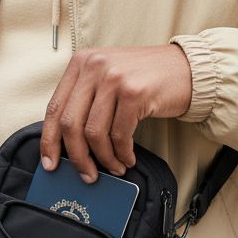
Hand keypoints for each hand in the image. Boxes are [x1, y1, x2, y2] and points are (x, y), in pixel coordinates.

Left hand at [41, 45, 191, 182]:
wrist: (187, 69)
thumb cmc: (146, 78)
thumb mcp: (108, 76)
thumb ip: (86, 98)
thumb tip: (66, 142)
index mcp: (81, 62)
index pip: (54, 107)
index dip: (49, 141)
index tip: (49, 163)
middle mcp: (94, 67)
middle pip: (70, 124)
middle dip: (77, 156)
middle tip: (87, 174)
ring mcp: (114, 78)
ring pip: (94, 133)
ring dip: (104, 158)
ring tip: (114, 167)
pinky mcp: (134, 93)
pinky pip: (119, 135)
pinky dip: (122, 153)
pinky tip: (128, 158)